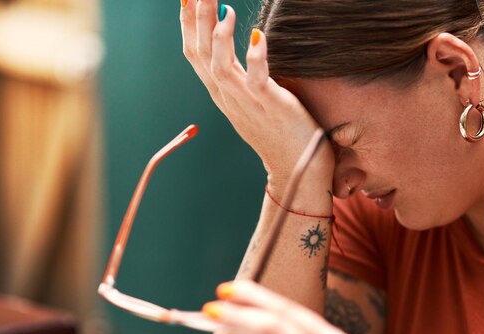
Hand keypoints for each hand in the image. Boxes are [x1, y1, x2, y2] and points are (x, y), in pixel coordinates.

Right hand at [180, 0, 333, 187]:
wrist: (296, 168)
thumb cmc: (278, 131)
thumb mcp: (250, 101)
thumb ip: (241, 76)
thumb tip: (243, 45)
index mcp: (222, 93)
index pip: (194, 53)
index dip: (187, 24)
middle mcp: (228, 97)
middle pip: (200, 54)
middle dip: (195, 19)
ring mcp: (247, 103)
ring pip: (219, 66)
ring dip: (218, 35)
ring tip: (223, 6)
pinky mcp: (271, 106)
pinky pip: (257, 79)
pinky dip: (255, 57)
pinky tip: (255, 35)